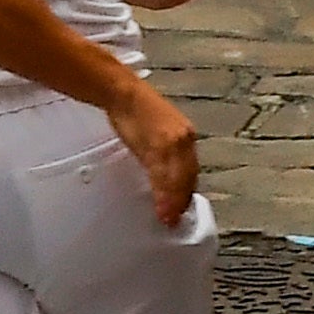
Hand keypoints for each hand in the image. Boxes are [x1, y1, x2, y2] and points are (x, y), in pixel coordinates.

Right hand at [105, 78, 199, 222]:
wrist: (123, 92)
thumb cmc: (136, 112)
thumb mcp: (155, 136)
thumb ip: (163, 156)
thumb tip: (163, 179)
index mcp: (186, 136)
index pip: (190, 171)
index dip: (186, 192)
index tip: (181, 209)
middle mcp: (184, 139)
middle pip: (187, 177)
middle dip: (182, 201)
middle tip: (175, 221)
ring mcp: (173, 142)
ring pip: (178, 179)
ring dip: (173, 202)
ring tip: (168, 219)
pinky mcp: (158, 145)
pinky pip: (163, 175)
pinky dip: (163, 193)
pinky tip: (161, 205)